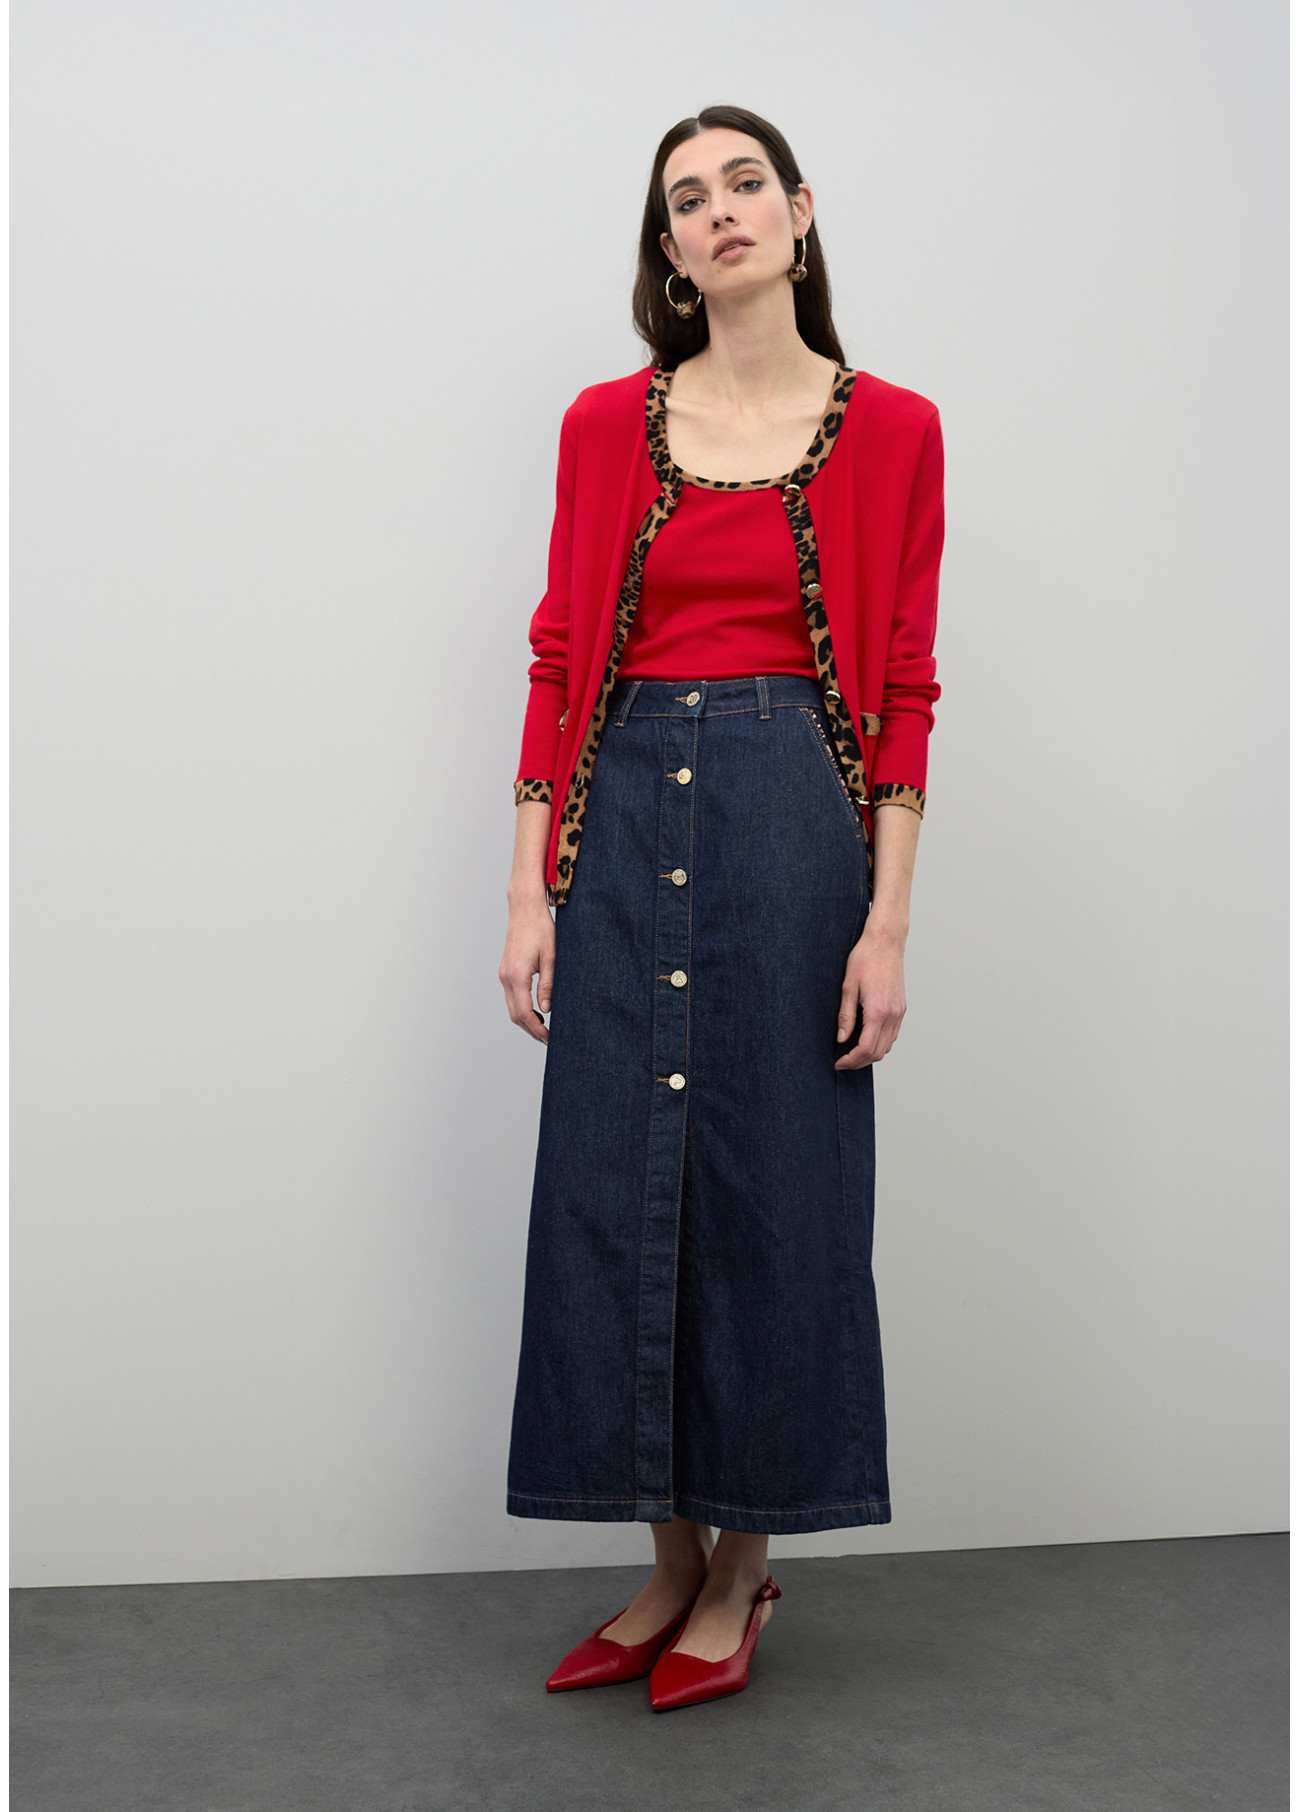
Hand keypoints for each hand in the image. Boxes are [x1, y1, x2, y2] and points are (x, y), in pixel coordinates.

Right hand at [499, 897, 555, 1044]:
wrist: (525, 908)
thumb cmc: (541, 928)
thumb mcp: (551, 957)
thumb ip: (548, 985)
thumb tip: (547, 1010)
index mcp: (517, 975)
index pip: (524, 1013)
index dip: (537, 1029)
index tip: (550, 1038)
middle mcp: (506, 977)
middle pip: (515, 1015)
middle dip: (531, 1030)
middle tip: (549, 1039)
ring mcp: (504, 974)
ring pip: (511, 1007)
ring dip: (526, 1021)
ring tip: (544, 1029)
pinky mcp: (506, 970)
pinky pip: (512, 997)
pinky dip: (522, 1009)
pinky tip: (536, 1012)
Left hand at [834, 920, 905, 1068]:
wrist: (886, 942)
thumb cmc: (865, 959)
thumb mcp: (848, 987)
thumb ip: (845, 1016)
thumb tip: (841, 1039)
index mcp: (878, 1011)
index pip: (866, 1049)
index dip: (851, 1060)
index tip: (839, 1062)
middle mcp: (893, 1015)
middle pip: (878, 1053)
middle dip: (859, 1062)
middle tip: (843, 1061)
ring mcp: (900, 1012)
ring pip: (887, 1046)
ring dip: (870, 1054)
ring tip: (852, 1052)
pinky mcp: (902, 1008)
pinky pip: (893, 1035)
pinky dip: (880, 1043)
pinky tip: (866, 1039)